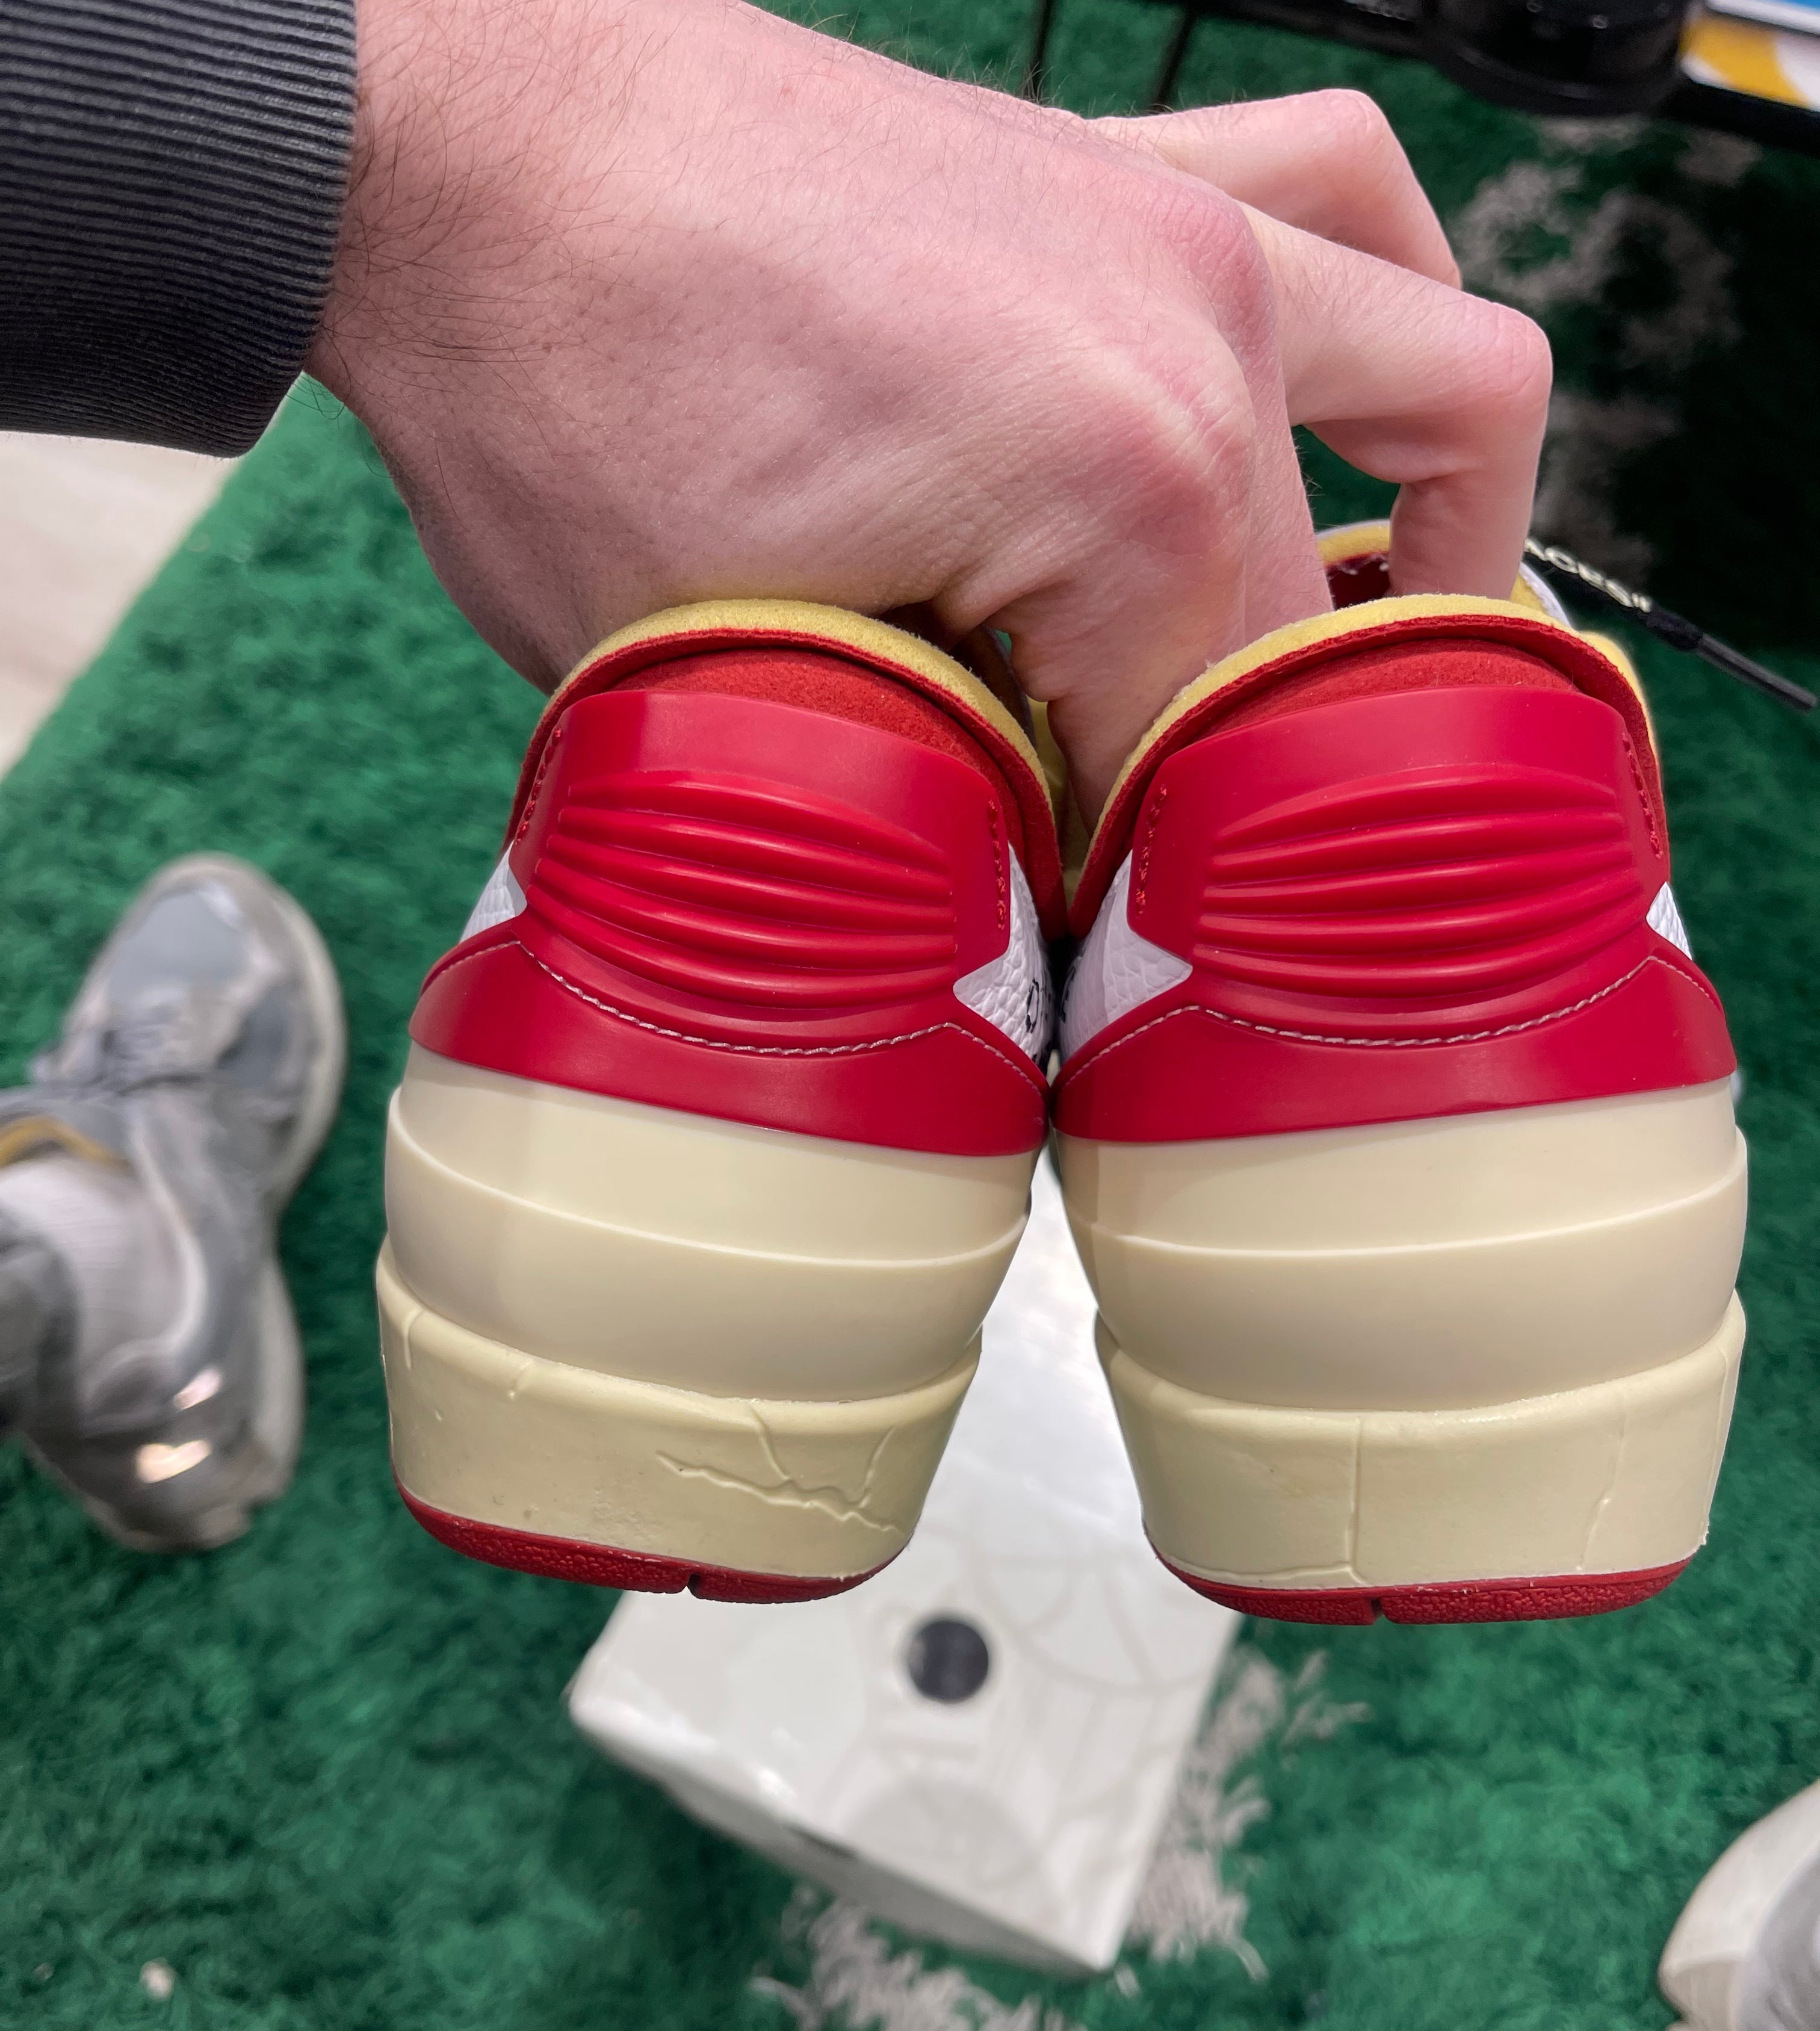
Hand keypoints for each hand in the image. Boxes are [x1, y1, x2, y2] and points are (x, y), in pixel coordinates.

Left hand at [309, 1, 1548, 807]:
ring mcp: (1183, 227)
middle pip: (1297, 634)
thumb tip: (1002, 885)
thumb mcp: (724, 687)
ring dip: (1440, 532)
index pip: (1196, 770)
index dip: (1130, 894)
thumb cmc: (557, 396)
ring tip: (1375, 653)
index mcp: (1127, 493)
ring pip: (1442, 381)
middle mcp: (1204, 340)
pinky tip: (1356, 394)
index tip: (1074, 953)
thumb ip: (907, 803)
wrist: (465, 155)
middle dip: (1223, 766)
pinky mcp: (1130, 163)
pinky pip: (1344, 193)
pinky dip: (1396, 301)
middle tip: (1125, 854)